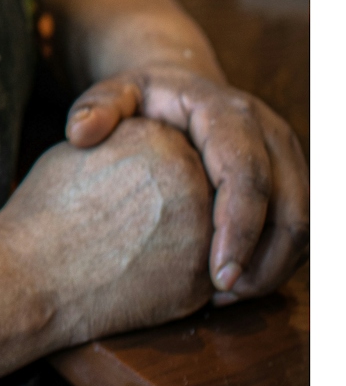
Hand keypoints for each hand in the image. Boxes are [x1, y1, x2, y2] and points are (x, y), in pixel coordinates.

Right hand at [0, 118, 213, 347]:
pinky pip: (197, 271)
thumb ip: (128, 146)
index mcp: (160, 138)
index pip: (174, 150)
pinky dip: (172, 275)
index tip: (116, 193)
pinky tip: (135, 274)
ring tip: (127, 247)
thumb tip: (147, 158)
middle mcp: (190, 179)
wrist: (31, 278)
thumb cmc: (45, 212)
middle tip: (124, 223)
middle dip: (167, 205)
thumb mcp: (84, 151)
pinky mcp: (199, 279)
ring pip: (202, 231)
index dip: (145, 175)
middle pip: (194, 187)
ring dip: (176, 239)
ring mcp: (201, 231)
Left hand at [64, 68, 308, 301]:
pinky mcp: (294, 178)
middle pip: (292, 206)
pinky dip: (278, 262)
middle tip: (222, 296)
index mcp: (229, 112)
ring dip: (274, 267)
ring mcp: (289, 156)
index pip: (247, 175)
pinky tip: (236, 284)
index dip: (239, 229)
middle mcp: (271, 132)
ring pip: (305, 223)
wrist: (181, 89)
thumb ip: (97, 107)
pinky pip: (301, 229)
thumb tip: (79, 134)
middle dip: (264, 261)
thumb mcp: (116, 94)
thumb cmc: (145, 100)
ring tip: (226, 296)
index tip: (216, 276)